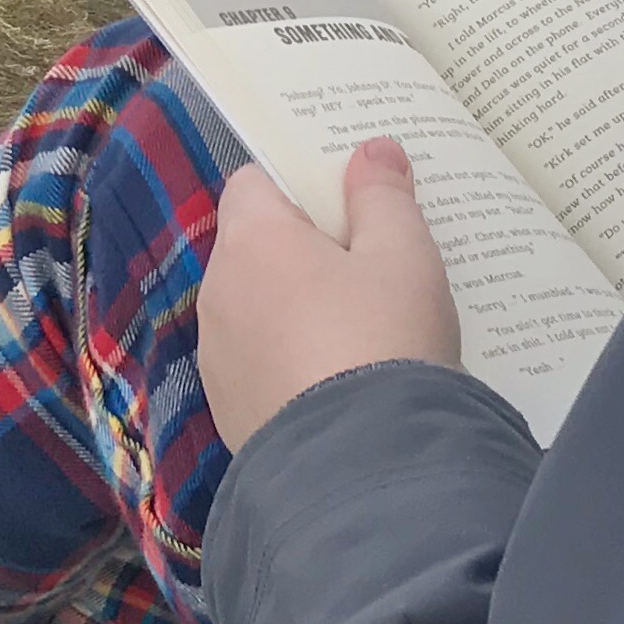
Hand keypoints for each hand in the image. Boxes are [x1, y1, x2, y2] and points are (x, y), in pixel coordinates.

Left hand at [196, 138, 461, 452]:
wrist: (365, 473)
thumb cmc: (385, 343)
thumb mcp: (405, 257)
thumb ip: (384, 198)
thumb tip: (371, 150)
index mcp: (253, 242)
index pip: (254, 183)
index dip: (300, 183)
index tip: (348, 200)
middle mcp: (219, 293)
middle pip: (255, 246)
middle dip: (304, 248)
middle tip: (372, 263)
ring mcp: (218, 358)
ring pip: (256, 308)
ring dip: (296, 307)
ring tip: (366, 328)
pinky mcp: (231, 412)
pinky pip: (260, 364)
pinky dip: (291, 360)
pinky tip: (343, 379)